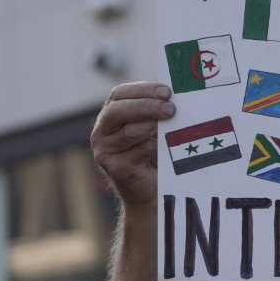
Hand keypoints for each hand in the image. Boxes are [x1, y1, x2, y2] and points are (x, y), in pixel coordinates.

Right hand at [91, 82, 174, 210]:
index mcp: (111, 115)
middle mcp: (102, 131)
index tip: (167, 91)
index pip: (119, 94)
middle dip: (146, 106)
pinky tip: (164, 147)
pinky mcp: (114, 166)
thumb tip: (176, 94)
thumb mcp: (155, 128)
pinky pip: (136, 152)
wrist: (150, 191)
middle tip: (171, 108)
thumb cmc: (155, 155)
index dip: (142, 89)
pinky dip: (153, 146)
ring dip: (152, 124)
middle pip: (118, 110)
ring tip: (171, 121)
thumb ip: (157, 111)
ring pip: (128, 131)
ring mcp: (104, 149)